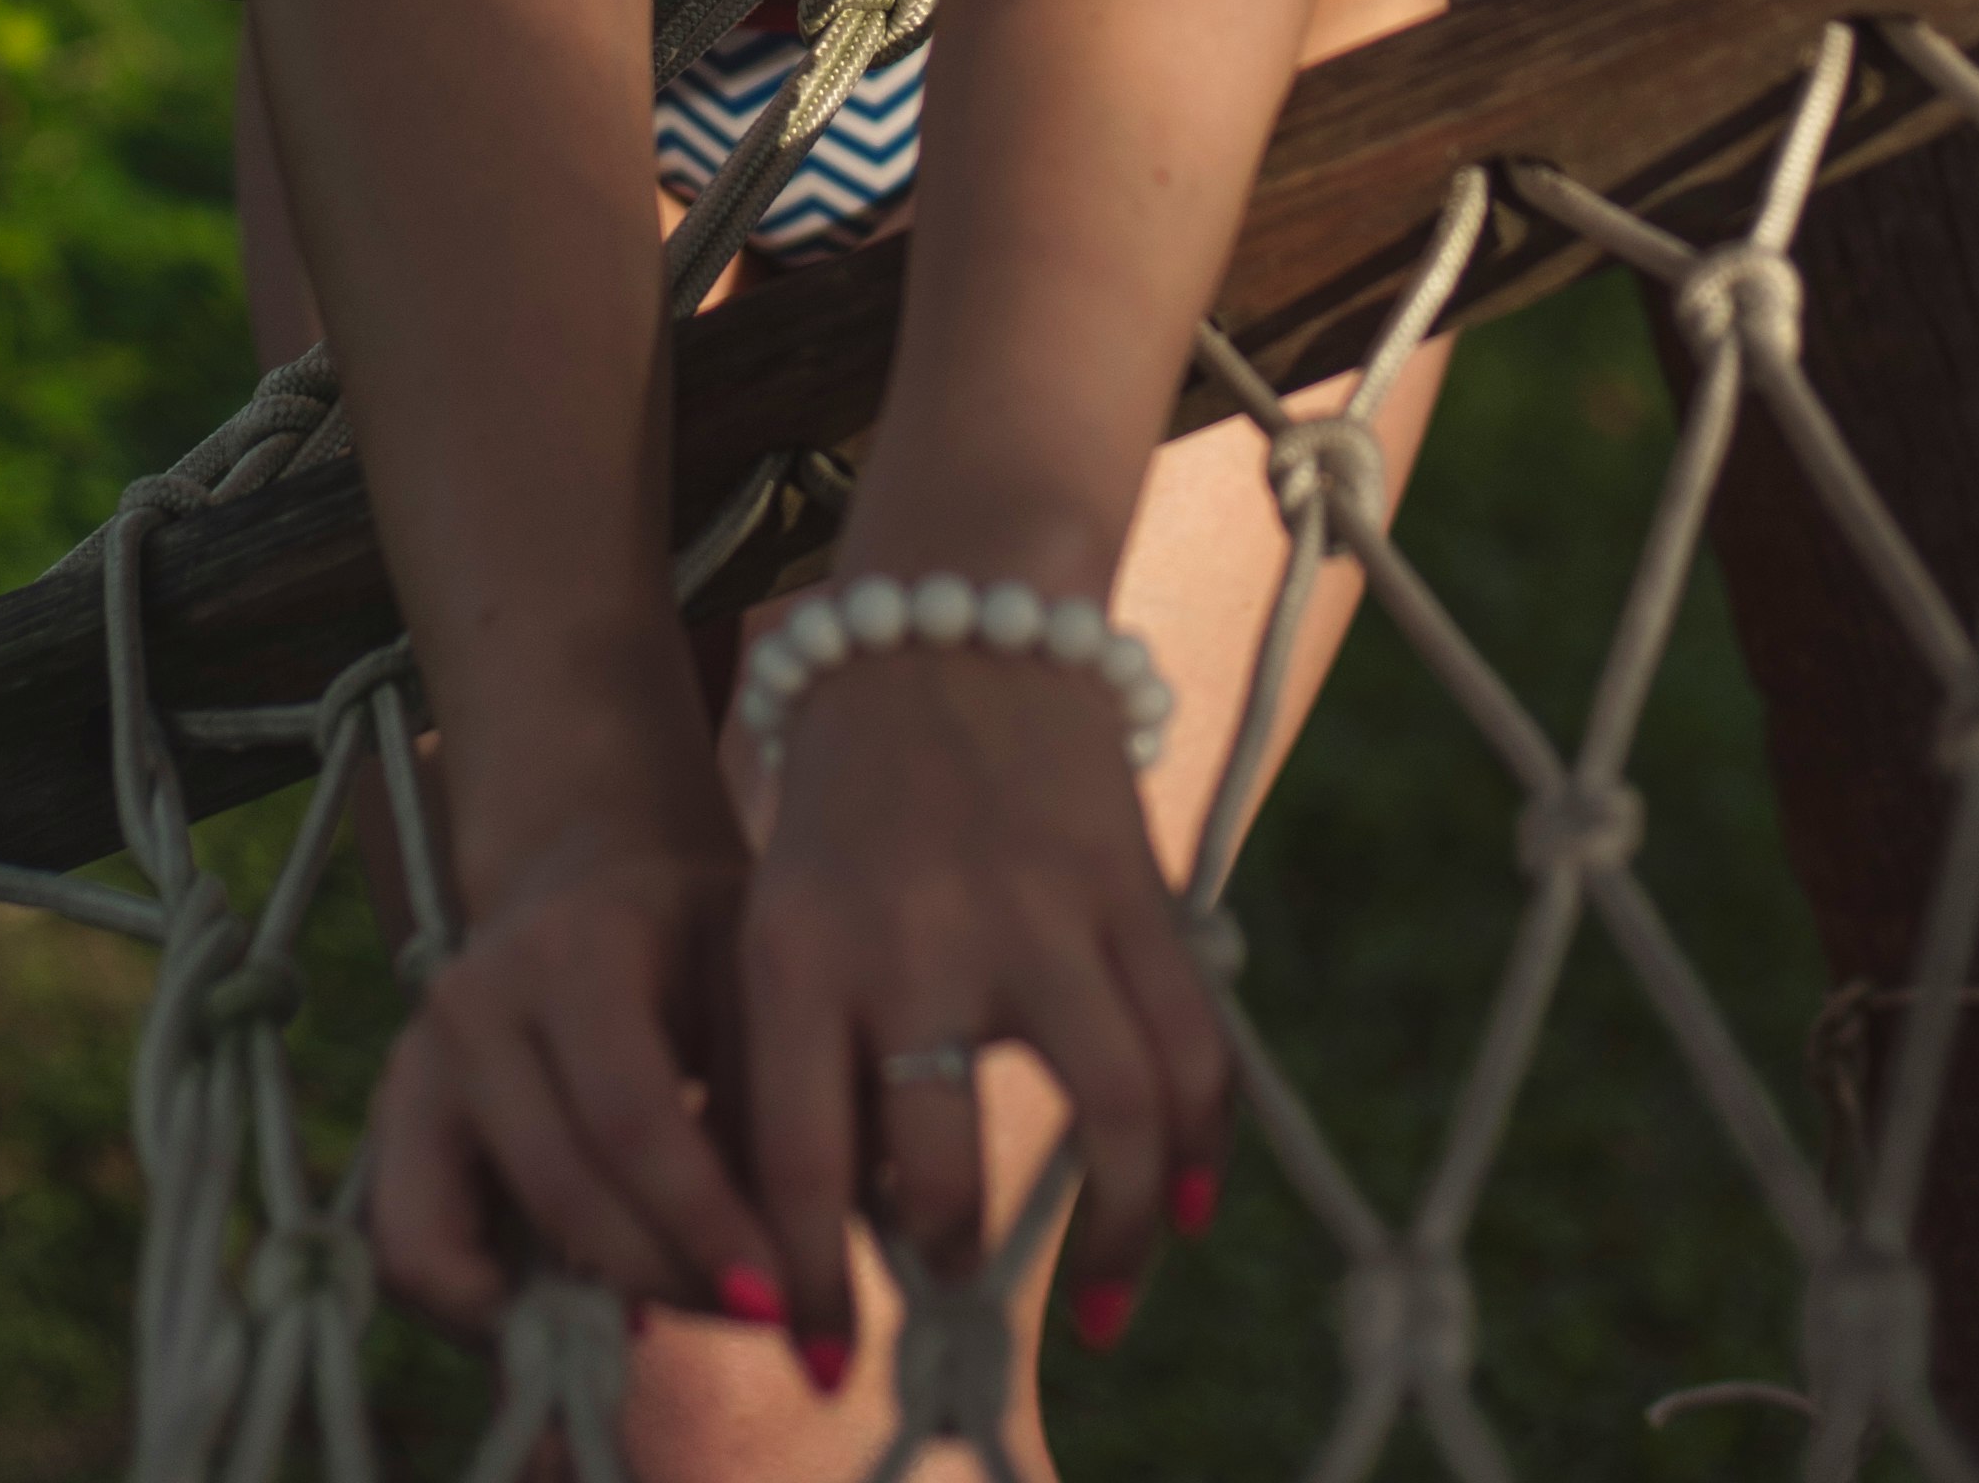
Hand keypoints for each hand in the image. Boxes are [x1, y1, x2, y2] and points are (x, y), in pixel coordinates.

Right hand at [369, 813, 787, 1331]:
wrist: (589, 874)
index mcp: (576, 948)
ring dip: (570, 1309)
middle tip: (750, 1314)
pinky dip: (471, 1310)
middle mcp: (477, 998)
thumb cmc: (693, 939)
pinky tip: (564, 1315)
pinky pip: (403, 1245)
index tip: (778, 1300)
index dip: (704, 1226)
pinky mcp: (393, 1116)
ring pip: (471, 1232)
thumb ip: (773, 1099)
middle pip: (562, 1189)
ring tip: (667, 1315)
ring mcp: (419, 1058)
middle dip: (664, 1277)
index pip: (633, 1118)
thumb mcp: (751, 979)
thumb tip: (811, 1257)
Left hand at [740, 648, 1228, 1355]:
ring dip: (1107, 1236)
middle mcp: (916, 934)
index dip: (814, 1287)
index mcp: (798, 946)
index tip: (823, 1363)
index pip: (800, 1163)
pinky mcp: (1130, 884)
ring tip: (1091, 1302)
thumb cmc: (842, 801)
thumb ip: (793, 1066)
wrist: (946, 615)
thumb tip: (806, 1251)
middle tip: (943, 1283)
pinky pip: (1191, 1045)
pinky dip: (1201, 1149)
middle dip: (943, 1257)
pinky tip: (1184, 1212)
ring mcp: (1040, 908)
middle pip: (944, 1165)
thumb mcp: (776, 913)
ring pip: (1111, 1117)